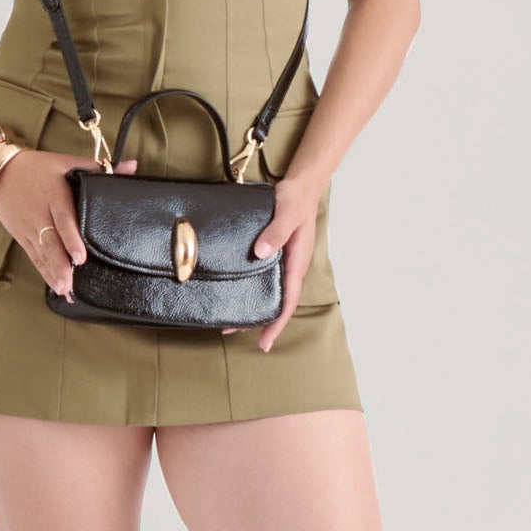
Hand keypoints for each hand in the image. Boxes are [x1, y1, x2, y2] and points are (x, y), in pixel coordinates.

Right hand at [0, 149, 137, 299]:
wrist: (0, 173)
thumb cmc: (39, 167)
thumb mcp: (67, 162)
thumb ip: (99, 169)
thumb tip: (132, 166)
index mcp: (54, 194)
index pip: (63, 218)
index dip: (71, 238)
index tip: (80, 257)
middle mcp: (40, 213)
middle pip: (50, 241)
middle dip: (60, 263)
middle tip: (69, 281)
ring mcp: (30, 227)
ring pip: (42, 252)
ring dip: (53, 272)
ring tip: (64, 289)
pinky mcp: (22, 237)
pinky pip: (35, 257)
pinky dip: (45, 272)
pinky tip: (55, 286)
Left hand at [221, 176, 319, 349]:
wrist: (300, 187)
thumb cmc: (295, 200)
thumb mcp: (286, 213)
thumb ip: (275, 233)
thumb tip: (260, 253)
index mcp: (296, 262)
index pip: (288, 301)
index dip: (276, 323)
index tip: (264, 343)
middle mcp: (291, 266)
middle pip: (277, 302)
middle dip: (259, 320)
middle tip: (232, 330)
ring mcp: (284, 261)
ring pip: (271, 291)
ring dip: (254, 305)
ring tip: (231, 317)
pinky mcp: (276, 254)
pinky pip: (267, 278)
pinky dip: (254, 288)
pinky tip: (239, 290)